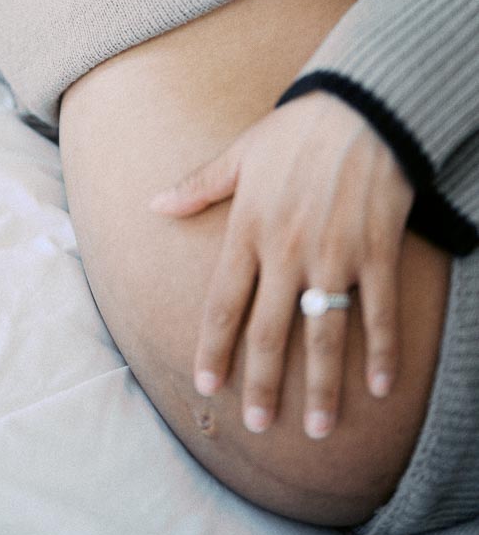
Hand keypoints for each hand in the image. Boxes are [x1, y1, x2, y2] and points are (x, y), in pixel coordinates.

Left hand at [149, 91, 413, 438]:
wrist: (359, 107)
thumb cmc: (295, 129)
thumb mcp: (239, 155)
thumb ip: (197, 187)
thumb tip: (153, 204)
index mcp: (248, 229)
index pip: (224, 303)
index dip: (214, 348)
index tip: (207, 385)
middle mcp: (286, 251)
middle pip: (268, 332)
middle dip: (262, 384)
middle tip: (258, 425)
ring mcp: (333, 255)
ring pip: (322, 335)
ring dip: (320, 386)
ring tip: (316, 428)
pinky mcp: (374, 252)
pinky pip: (378, 313)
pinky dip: (382, 352)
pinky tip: (381, 388)